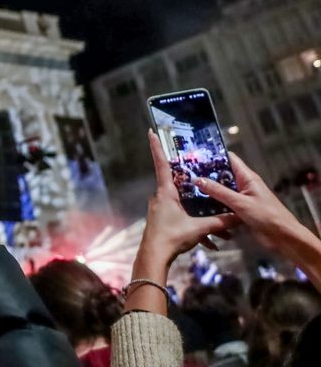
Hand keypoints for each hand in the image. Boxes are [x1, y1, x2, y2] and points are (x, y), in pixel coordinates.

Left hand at [140, 130, 237, 264]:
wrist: (154, 257)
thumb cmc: (171, 237)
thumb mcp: (199, 228)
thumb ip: (219, 222)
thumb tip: (238, 217)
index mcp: (166, 192)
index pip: (162, 164)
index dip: (157, 147)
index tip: (151, 131)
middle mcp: (161, 197)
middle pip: (180, 184)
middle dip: (196, 185)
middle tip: (206, 175)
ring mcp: (162, 209)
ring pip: (186, 206)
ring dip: (202, 216)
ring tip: (220, 230)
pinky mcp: (164, 221)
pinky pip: (183, 219)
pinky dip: (197, 229)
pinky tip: (212, 244)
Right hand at [195, 152, 315, 256]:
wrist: (283, 237)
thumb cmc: (267, 216)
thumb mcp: (240, 203)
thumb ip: (218, 191)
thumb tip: (197, 180)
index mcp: (247, 177)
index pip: (229, 159)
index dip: (213, 155)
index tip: (195, 157)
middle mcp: (243, 184)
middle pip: (222, 174)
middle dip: (206, 174)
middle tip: (186, 174)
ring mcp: (241, 197)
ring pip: (221, 190)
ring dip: (208, 190)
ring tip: (188, 188)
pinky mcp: (240, 210)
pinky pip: (223, 203)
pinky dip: (213, 203)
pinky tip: (200, 205)